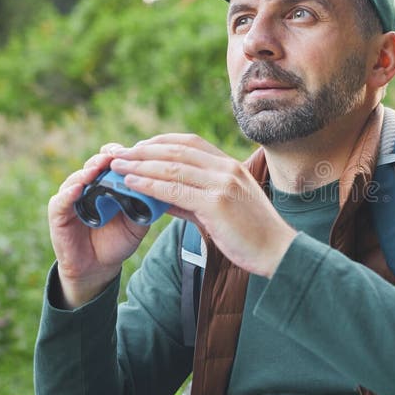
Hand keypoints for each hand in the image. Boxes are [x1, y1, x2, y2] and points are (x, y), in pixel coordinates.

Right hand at [49, 148, 149, 307]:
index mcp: (106, 184)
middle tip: (115, 157)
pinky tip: (79, 189)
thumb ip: (143, 205)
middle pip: (93, 165)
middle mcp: (87, 187)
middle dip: (104, 159)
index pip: (109, 161)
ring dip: (87, 172)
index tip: (132, 152)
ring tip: (98, 169)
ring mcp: (71, 198)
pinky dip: (69, 193)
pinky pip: (61, 201)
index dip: (118, 154)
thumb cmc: (117, 241)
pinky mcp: (58, 214)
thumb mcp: (136, 223)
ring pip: (76, 179)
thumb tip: (157, 188)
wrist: (99, 267)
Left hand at [109, 134, 296, 276]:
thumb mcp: (222, 209)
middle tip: (118, 152)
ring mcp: (222, 184)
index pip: (190, 143)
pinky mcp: (216, 203)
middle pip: (177, 151)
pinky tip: (131, 184)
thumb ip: (193, 199)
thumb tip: (163, 197)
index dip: (160, 142)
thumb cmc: (251, 234)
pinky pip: (174, 190)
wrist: (278, 252)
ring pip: (172, 168)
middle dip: (143, 150)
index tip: (138, 147)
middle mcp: (226, 169)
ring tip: (116, 165)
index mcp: (230, 166)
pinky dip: (149, 185)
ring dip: (140, 165)